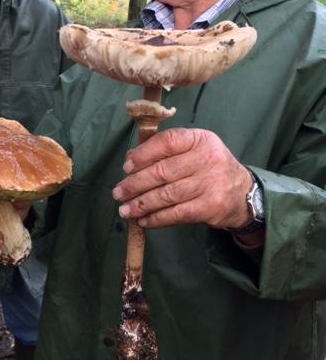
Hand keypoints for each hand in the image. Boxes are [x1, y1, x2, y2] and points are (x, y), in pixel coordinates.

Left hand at [112, 127, 252, 230]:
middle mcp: (207, 159)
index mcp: (200, 139)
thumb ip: (165, 150)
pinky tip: (143, 220)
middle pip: (162, 172)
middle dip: (135, 184)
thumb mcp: (193, 149)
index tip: (126, 167)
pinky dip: (156, 218)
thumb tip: (131, 159)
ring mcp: (210, 184)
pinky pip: (176, 214)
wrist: (242, 193)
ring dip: (141, 204)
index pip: (167, 142)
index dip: (143, 154)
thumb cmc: (208, 167)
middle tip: (118, 192)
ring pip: (166, 195)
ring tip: (124, 209)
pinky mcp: (210, 207)